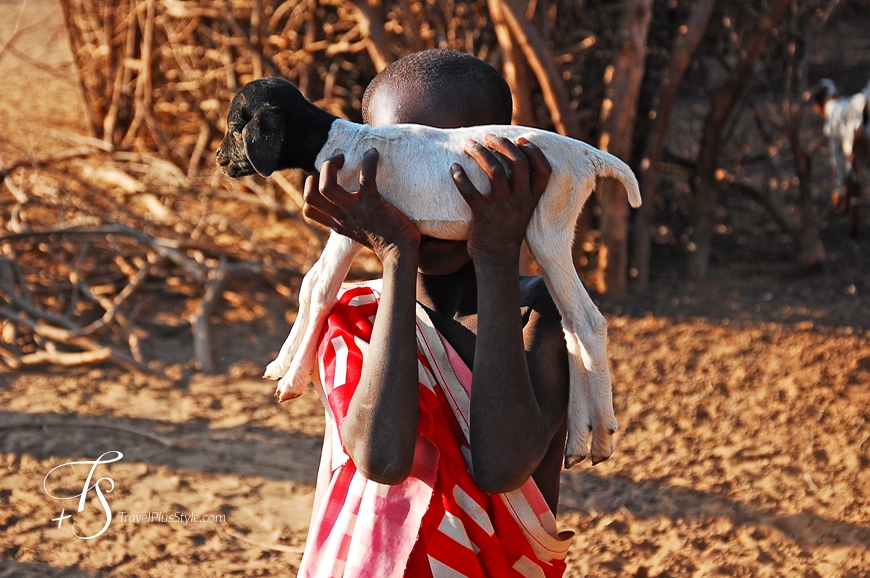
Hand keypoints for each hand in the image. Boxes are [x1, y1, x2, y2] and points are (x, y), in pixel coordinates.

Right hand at [302, 149, 420, 260]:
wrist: (400, 254)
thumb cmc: (386, 240)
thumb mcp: (359, 230)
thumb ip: (351, 218)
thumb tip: (353, 200)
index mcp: (338, 223)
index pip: (309, 209)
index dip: (309, 189)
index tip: (322, 179)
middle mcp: (342, 217)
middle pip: (311, 195)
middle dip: (318, 173)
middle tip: (337, 164)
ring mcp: (356, 210)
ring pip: (326, 186)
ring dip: (330, 166)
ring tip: (345, 158)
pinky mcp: (374, 204)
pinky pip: (365, 178)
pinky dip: (368, 162)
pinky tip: (373, 154)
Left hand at [450, 135, 551, 264]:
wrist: (497, 260)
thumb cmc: (506, 231)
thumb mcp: (522, 211)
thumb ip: (521, 191)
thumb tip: (509, 163)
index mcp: (531, 199)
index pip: (544, 171)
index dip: (535, 152)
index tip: (522, 139)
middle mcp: (520, 201)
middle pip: (517, 163)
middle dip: (502, 144)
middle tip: (488, 136)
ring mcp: (502, 208)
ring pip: (494, 170)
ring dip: (480, 152)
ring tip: (469, 144)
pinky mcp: (483, 216)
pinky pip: (470, 192)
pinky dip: (460, 177)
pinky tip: (453, 168)